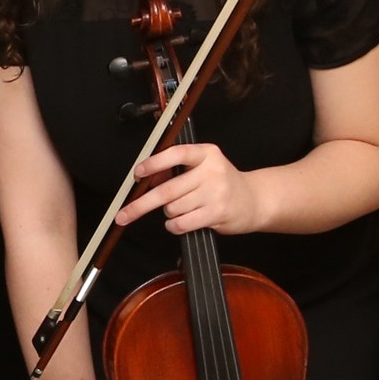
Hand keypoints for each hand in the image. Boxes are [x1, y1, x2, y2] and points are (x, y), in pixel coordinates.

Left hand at [121, 143, 270, 234]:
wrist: (254, 200)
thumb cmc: (223, 183)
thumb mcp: (204, 167)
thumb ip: (177, 170)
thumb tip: (148, 178)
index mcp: (206, 153)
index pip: (176, 154)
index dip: (153, 164)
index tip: (137, 174)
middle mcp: (212, 171)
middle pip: (167, 190)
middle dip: (141, 204)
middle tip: (124, 214)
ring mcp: (215, 193)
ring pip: (173, 208)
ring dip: (169, 214)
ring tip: (181, 210)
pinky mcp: (217, 213)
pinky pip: (182, 223)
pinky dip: (175, 226)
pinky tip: (181, 222)